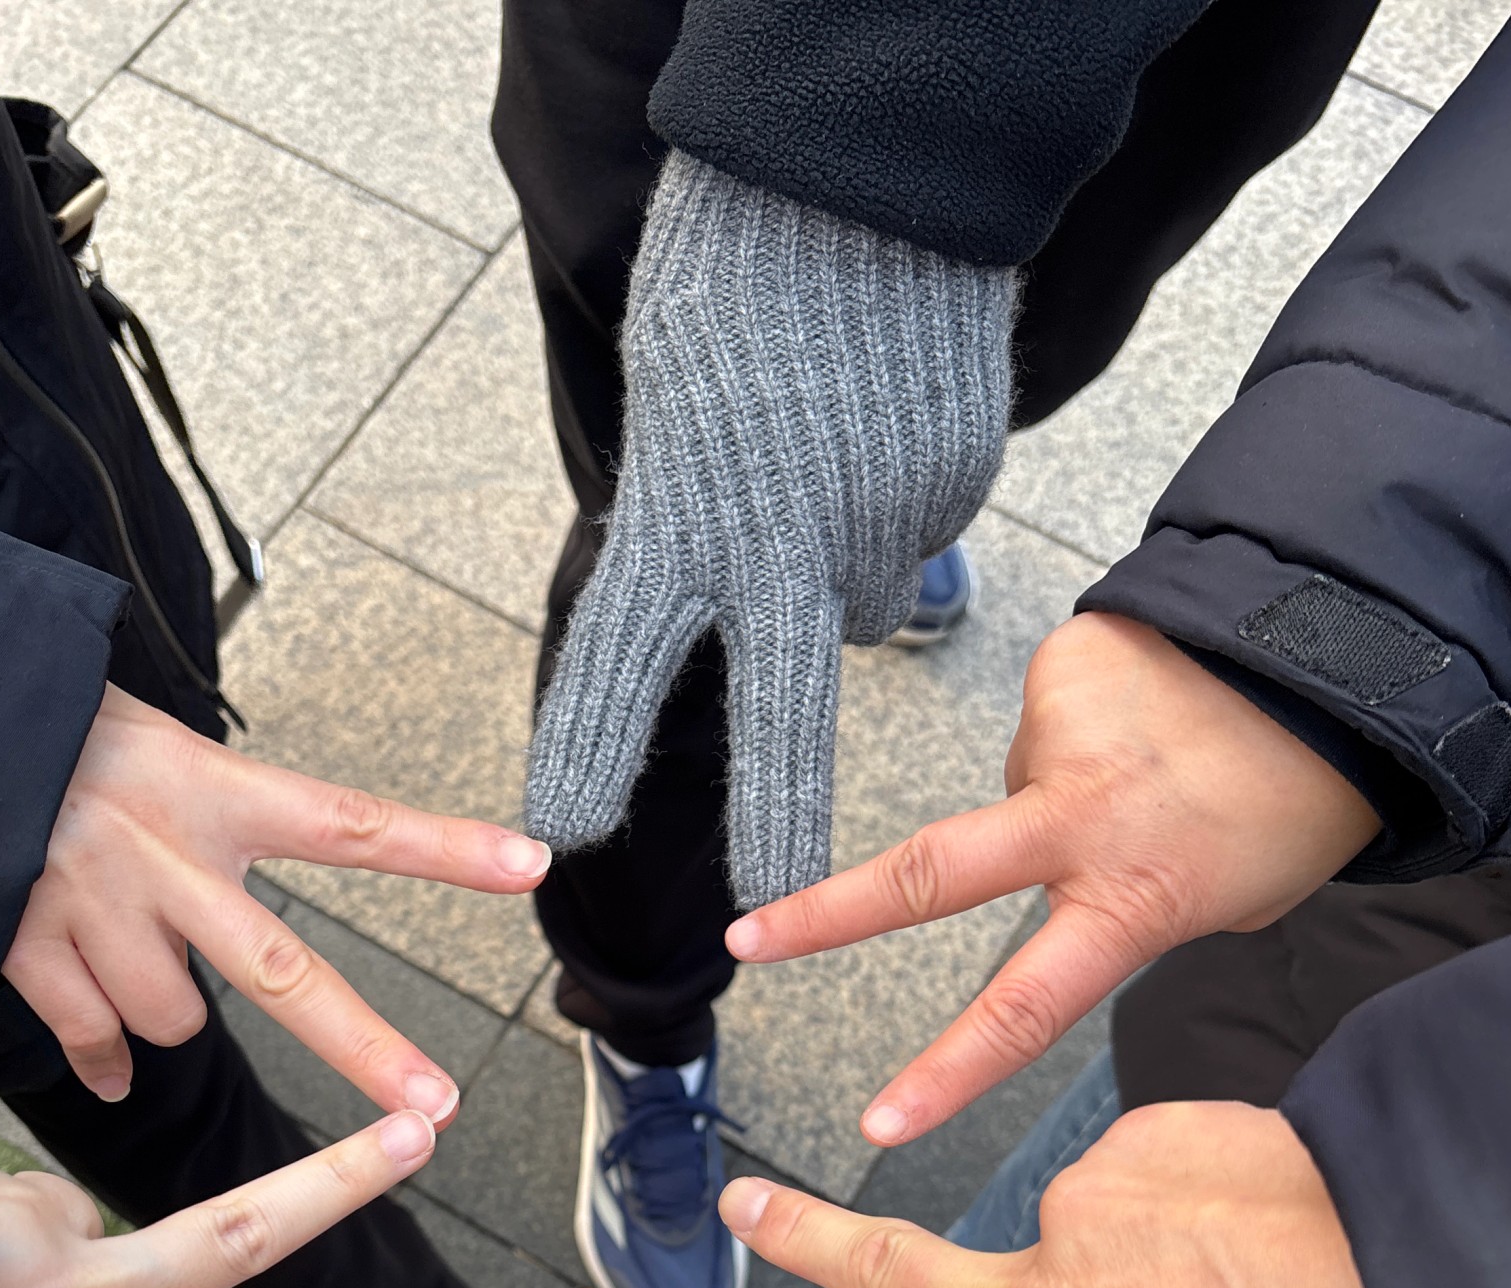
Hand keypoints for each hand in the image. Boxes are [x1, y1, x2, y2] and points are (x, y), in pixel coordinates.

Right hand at [4, 683, 549, 1105]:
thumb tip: (253, 944)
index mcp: (213, 794)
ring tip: (118, 940)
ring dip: (158, 1007)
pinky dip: (100, 1055)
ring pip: (173, 1021)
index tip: (530, 863)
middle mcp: (168, 858)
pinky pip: (95, 1042)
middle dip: (367, 1050)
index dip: (443, 848)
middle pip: (285, 975)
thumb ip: (222, 829)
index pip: (350, 824)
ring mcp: (100, 911)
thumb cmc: (60, 741)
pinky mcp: (33, 952)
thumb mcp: (160, 752)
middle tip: (436, 1107)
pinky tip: (95, 1036)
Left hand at [525, 152, 1011, 908]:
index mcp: (679, 515)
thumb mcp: (672, 398)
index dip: (588, 750)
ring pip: (857, 603)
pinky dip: (895, 497)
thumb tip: (732, 583)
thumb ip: (687, 512)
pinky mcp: (951, 491)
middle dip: (777, 824)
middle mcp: (781, 544)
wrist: (865, 167)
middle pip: (779, 720)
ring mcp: (878, 523)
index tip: (559, 829)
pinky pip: (915, 528)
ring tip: (825, 458)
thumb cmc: (739, 266)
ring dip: (838, 569)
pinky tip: (880, 420)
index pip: (618, 663)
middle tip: (770, 897)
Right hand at [652, 1108, 1509, 1287]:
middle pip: (885, 1271)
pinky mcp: (1148, 1138)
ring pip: (1093, 1224)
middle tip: (751, 1202)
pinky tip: (1286, 1223)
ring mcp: (1085, 1217)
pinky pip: (1165, 1166)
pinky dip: (1215, 1192)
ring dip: (1159, 1243)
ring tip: (1270, 1275)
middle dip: (805, 1237)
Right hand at [726, 614, 1379, 1141]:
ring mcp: (1062, 738)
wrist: (1338, 658)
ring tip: (1154, 766)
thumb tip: (1061, 887)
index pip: (1022, 1011)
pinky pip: (1047, 717)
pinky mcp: (1060, 668)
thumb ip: (1127, 913)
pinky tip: (1146, 712)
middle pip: (926, 877)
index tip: (876, 1126)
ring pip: (1017, 783)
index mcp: (1131, 901)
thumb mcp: (1226, 903)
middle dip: (824, 912)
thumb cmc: (1296, 800)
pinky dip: (1082, 724)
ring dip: (1063, 786)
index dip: (943, 1075)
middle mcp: (1083, 822)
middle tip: (750, 936)